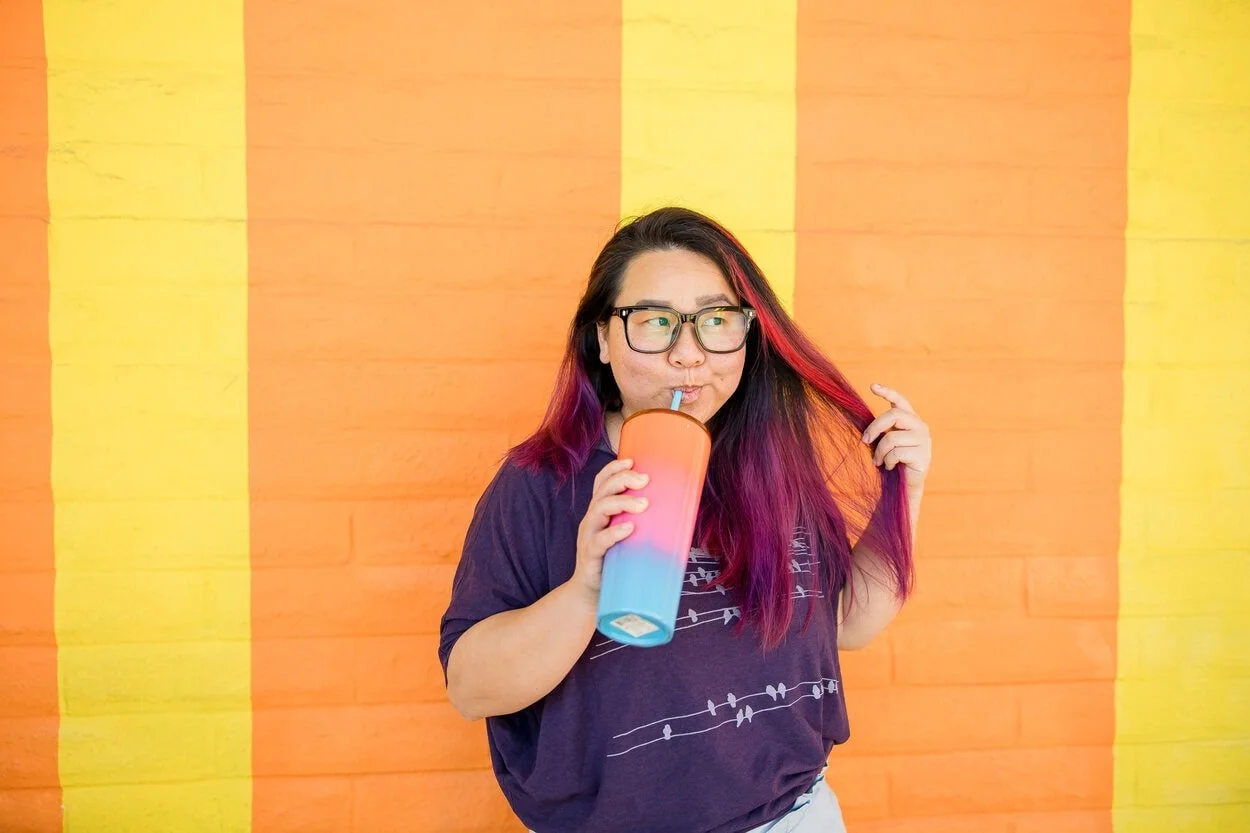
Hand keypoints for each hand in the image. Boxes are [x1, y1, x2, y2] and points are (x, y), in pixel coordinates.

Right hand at [571, 458, 649, 596]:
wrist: (591, 597)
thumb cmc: (614, 564)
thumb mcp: (628, 540)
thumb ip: (645, 527)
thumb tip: (685, 517)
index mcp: (599, 513)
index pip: (600, 483)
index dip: (613, 469)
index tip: (632, 461)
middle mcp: (591, 521)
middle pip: (602, 491)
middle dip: (622, 480)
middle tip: (645, 480)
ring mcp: (588, 538)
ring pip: (599, 510)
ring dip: (622, 503)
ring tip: (644, 504)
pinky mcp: (590, 557)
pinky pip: (599, 541)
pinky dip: (613, 533)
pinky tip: (629, 528)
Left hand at [862, 383, 931, 494]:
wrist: (907, 485)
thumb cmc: (894, 460)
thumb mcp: (887, 441)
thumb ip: (882, 430)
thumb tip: (865, 428)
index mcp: (911, 420)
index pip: (900, 401)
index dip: (888, 392)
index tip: (873, 387)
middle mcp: (920, 426)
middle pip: (894, 415)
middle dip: (875, 427)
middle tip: (865, 441)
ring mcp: (924, 440)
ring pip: (892, 437)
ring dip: (880, 452)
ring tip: (879, 461)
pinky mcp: (923, 455)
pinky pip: (896, 453)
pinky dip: (887, 461)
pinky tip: (890, 466)